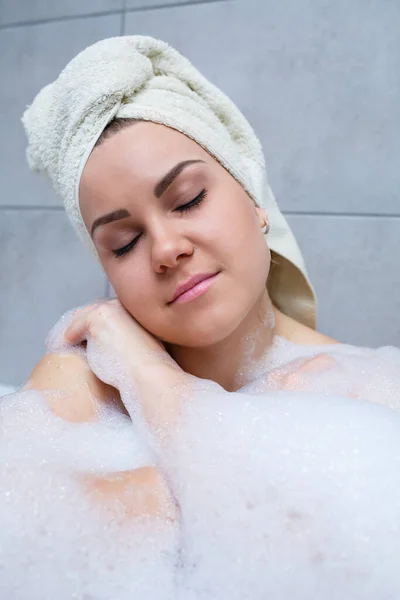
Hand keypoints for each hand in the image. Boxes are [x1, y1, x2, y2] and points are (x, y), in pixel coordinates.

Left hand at [62, 299, 190, 439]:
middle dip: (80, 322)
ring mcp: (111, 309)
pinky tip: (63, 344)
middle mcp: (123, 304)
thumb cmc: (147, 369)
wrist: (148, 374)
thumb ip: (128, 339)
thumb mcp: (140, 347)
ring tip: (62, 341)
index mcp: (135, 310)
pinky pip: (76, 325)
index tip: (86, 334)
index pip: (109, 311)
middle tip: (70, 336)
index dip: (96, 323)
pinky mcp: (98, 318)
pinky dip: (68, 334)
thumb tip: (114, 347)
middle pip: (93, 310)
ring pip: (82, 316)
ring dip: (71, 328)